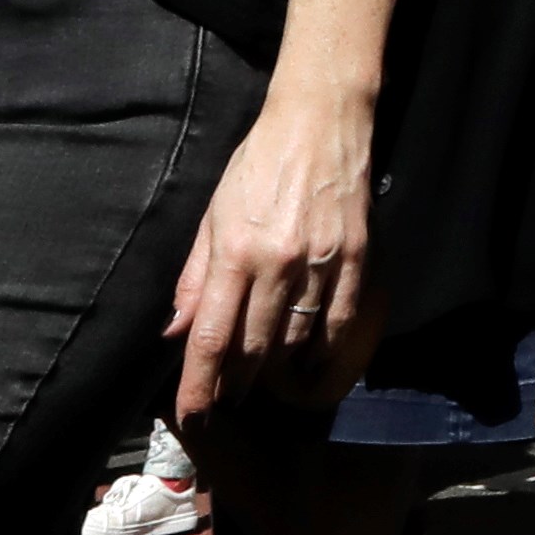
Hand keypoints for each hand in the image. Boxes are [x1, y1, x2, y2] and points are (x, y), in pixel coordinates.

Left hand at [172, 84, 375, 418]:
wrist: (320, 120)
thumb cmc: (258, 163)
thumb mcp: (214, 215)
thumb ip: (196, 278)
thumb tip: (176, 332)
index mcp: (236, 251)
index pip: (212, 336)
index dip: (199, 383)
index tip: (193, 413)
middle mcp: (279, 262)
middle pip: (254, 347)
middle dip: (237, 383)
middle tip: (229, 398)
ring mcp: (323, 260)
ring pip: (297, 339)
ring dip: (277, 368)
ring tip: (265, 378)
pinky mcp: (358, 254)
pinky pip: (341, 319)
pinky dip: (325, 348)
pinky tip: (312, 360)